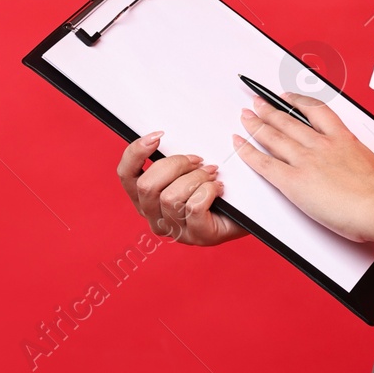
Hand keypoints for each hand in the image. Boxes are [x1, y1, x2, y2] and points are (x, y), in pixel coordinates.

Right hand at [117, 132, 247, 246]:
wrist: (247, 209)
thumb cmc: (213, 185)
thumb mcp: (187, 168)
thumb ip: (171, 159)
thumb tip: (161, 136)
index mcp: (145, 197)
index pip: (126, 175)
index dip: (136, 153)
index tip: (158, 136)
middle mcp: (154, 216)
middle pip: (147, 185)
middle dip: (175, 165)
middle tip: (197, 160)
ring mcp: (175, 230)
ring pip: (171, 197)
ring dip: (196, 178)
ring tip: (211, 174)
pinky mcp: (198, 236)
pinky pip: (194, 207)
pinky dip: (208, 191)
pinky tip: (218, 188)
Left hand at [232, 92, 373, 242]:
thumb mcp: (371, 162)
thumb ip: (356, 156)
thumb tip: (354, 159)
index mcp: (342, 139)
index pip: (316, 112)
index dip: (298, 101)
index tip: (288, 97)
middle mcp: (321, 144)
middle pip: (289, 121)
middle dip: (270, 110)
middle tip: (257, 103)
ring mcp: (305, 161)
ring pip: (274, 137)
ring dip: (256, 124)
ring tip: (245, 116)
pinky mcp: (293, 181)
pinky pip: (264, 163)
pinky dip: (247, 152)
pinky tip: (239, 144)